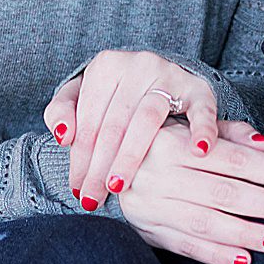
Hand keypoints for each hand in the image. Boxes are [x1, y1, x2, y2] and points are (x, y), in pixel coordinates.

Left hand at [44, 50, 230, 210]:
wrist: (158, 75)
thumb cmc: (112, 95)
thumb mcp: (80, 96)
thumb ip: (61, 111)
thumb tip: (62, 135)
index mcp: (106, 66)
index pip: (89, 119)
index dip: (80, 158)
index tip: (77, 190)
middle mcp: (138, 64)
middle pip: (115, 122)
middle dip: (100, 165)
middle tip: (93, 199)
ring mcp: (170, 74)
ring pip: (147, 118)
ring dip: (131, 156)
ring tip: (119, 186)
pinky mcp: (198, 87)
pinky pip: (202, 109)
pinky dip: (202, 129)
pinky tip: (198, 151)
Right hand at [116, 120, 263, 263]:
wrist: (106, 165)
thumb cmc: (162, 143)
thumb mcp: (189, 127)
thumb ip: (230, 134)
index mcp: (173, 141)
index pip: (233, 158)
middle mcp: (160, 173)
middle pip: (223, 191)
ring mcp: (151, 205)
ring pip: (205, 221)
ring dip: (246, 233)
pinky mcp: (147, 231)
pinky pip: (185, 246)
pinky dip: (216, 254)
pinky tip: (244, 259)